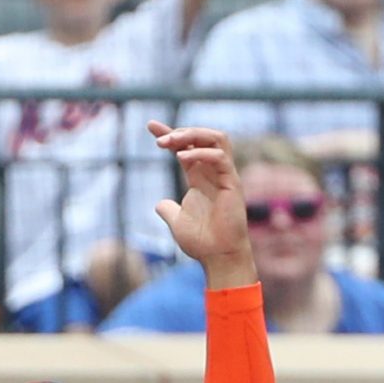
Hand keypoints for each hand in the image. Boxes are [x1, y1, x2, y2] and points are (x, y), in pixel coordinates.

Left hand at [148, 121, 256, 286]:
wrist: (218, 256)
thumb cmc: (202, 240)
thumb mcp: (176, 221)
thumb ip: (168, 210)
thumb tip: (159, 204)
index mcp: (199, 177)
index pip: (185, 147)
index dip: (169, 134)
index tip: (150, 126)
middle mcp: (213, 172)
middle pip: (202, 137)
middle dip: (180, 132)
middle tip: (159, 139)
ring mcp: (224, 176)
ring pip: (217, 139)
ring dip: (192, 135)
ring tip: (170, 143)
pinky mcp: (232, 183)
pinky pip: (222, 158)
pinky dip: (202, 153)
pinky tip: (183, 158)